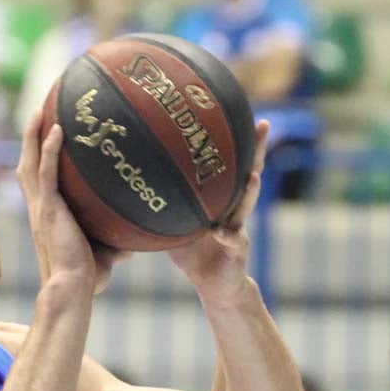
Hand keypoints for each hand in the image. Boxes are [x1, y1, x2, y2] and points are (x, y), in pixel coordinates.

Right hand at [17, 110, 113, 292]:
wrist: (73, 287)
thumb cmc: (87, 277)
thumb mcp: (104, 254)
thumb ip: (115, 245)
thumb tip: (135, 245)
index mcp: (46, 216)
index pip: (36, 182)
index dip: (36, 160)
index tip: (43, 139)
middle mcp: (38, 208)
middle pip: (26, 165)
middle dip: (29, 139)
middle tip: (37, 112)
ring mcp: (41, 207)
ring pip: (30, 163)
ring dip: (32, 136)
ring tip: (39, 110)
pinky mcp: (48, 208)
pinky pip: (46, 171)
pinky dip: (50, 149)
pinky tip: (58, 129)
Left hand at [167, 120, 269, 306]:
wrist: (214, 283)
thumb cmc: (191, 249)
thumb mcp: (173, 220)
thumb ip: (160, 200)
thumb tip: (125, 175)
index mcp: (220, 197)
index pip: (229, 162)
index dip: (233, 137)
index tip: (237, 107)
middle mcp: (234, 207)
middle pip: (249, 172)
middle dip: (258, 150)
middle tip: (264, 124)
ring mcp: (239, 227)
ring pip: (247, 205)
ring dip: (250, 191)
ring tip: (252, 177)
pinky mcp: (238, 251)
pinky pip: (235, 241)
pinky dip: (231, 236)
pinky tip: (223, 232)